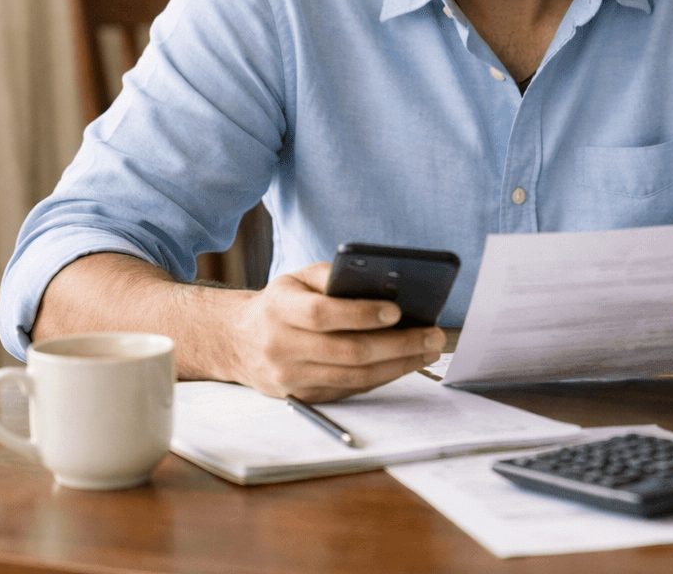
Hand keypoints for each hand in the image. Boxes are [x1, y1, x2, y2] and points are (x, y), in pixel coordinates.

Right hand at [232, 262, 444, 401]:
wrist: (240, 341)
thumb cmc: (282, 302)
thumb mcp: (299, 278)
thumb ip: (334, 277)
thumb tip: (383, 285)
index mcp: (279, 310)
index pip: (322, 314)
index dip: (360, 314)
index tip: (397, 310)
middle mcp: (281, 347)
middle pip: (347, 351)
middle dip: (397, 344)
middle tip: (432, 335)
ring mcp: (291, 377)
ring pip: (354, 377)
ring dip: (398, 365)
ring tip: (428, 350)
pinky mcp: (304, 396)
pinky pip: (351, 389)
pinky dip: (383, 377)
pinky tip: (405, 363)